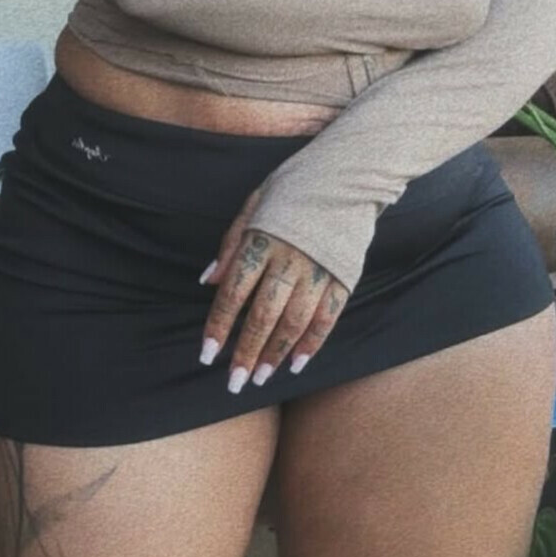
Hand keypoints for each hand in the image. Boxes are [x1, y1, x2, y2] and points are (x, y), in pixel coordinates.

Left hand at [198, 186, 350, 393]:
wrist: (348, 174)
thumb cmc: (295, 187)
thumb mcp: (255, 203)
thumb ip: (231, 242)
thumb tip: (207, 281)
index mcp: (263, 240)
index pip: (234, 292)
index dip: (219, 326)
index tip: (207, 354)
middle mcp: (290, 259)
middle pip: (263, 314)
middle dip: (246, 351)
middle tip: (234, 382)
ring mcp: (319, 270)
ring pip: (295, 322)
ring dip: (277, 353)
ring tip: (262, 377)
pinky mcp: (344, 276)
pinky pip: (328, 317)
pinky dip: (313, 342)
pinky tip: (298, 362)